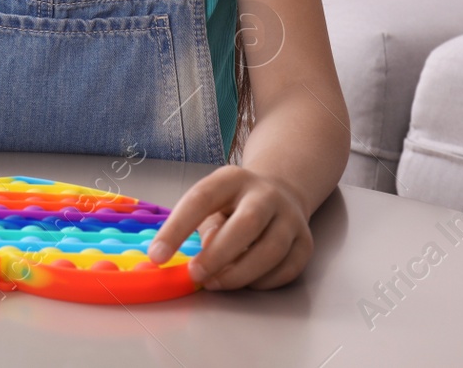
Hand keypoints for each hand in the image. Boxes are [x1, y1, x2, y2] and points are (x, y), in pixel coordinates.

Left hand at [144, 165, 313, 290]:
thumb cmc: (234, 203)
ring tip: (217, 283)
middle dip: (217, 255)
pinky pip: (286, 269)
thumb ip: (204, 226)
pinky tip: (246, 281)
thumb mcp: (212, 203)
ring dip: (240, 274)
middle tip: (195, 275)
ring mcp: (290, 217)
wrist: (282, 191)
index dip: (176, 228)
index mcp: (232, 179)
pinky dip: (262, 282)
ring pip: (271, 250)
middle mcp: (266, 194)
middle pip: (246, 224)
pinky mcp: (305, 242)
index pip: (201, 198)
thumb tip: (202, 258)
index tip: (157, 255)